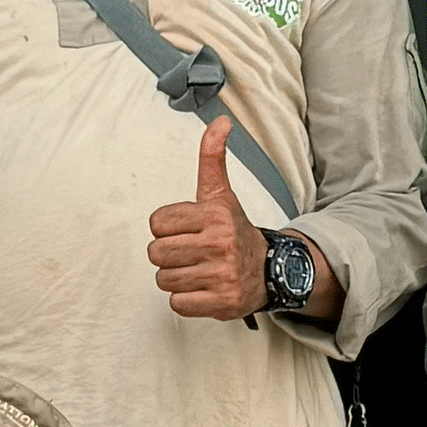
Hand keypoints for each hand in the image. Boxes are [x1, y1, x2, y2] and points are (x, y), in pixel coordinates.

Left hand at [148, 114, 272, 323]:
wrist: (270, 271)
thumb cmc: (235, 231)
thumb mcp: (221, 193)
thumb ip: (212, 157)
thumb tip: (220, 121)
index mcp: (215, 215)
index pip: (156, 223)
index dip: (167, 228)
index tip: (187, 230)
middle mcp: (220, 244)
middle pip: (156, 253)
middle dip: (169, 254)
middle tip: (191, 252)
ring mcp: (222, 275)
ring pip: (164, 280)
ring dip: (177, 278)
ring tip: (198, 270)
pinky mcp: (222, 303)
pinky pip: (177, 304)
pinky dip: (186, 300)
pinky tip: (203, 288)